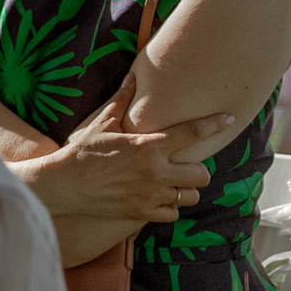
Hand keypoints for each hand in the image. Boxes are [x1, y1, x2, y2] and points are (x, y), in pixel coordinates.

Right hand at [29, 75, 232, 224]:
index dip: (214, 124)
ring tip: (173, 184)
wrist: (62, 185)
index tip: (228, 119)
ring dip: (184, 189)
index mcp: (148, 146)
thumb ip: (122, 101)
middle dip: (197, 170)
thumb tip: (132, 76)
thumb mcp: (101, 124)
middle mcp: (155, 171)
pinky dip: (169, 207)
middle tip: (184, 166)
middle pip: (201, 174)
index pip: (192, 133)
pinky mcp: (142, 213)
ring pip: (190, 196)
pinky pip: (173, 214)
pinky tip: (158, 199)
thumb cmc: (82, 152)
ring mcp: (150, 194)